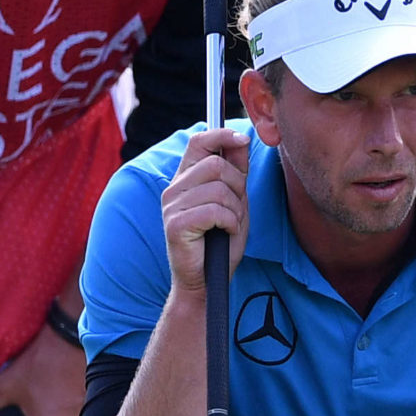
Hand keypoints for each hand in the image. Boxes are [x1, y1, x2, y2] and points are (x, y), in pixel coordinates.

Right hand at [159, 128, 250, 302]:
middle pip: (215, 164)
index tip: (243, 139)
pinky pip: (214, 211)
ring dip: (235, 210)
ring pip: (218, 188)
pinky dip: (229, 223)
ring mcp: (172, 206)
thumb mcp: (234, 201)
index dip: (222, 134)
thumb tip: (241, 140)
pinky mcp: (175, 225)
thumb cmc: (219, 242)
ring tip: (229, 225)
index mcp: (185, 179)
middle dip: (237, 186)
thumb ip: (236, 172)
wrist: (206, 281)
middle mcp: (174, 188)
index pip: (198, 141)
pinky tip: (224, 233)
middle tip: (236, 209)